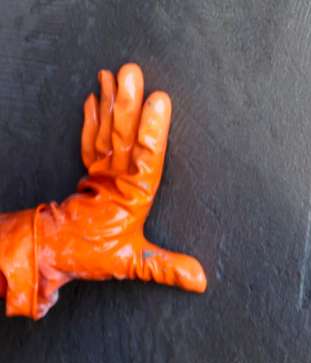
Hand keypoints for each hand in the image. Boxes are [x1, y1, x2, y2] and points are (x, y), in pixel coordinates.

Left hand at [0, 63, 204, 318]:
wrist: (48, 251)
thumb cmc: (90, 256)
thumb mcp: (130, 264)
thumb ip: (165, 269)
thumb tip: (200, 279)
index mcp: (130, 197)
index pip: (146, 159)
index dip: (153, 130)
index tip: (159, 102)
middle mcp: (114, 178)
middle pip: (121, 136)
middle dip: (128, 103)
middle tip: (132, 72)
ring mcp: (99, 172)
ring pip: (106, 131)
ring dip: (111, 101)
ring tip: (115, 73)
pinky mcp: (89, 171)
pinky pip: (90, 139)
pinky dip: (92, 117)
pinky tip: (95, 96)